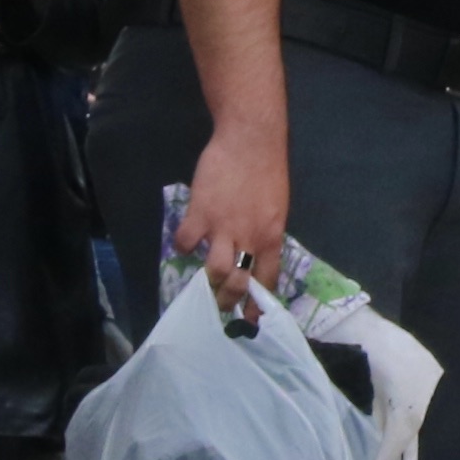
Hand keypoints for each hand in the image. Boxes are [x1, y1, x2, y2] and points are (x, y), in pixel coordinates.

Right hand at [173, 129, 289, 312]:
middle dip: (228, 301)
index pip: (266, 280)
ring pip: (215, 271)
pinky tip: (185, 244)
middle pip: (238, 282)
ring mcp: (223, 227)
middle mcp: (249, 238)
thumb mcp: (276, 209)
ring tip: (202, 285)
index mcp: (272, 238)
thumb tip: (253, 255)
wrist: (251, 140)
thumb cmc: (267, 171)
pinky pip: (185, 243)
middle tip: (219, 307)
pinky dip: (183, 248)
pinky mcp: (200, 214)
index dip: (256, 304)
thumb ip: (264, 234)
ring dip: (207, 282)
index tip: (249, 319)